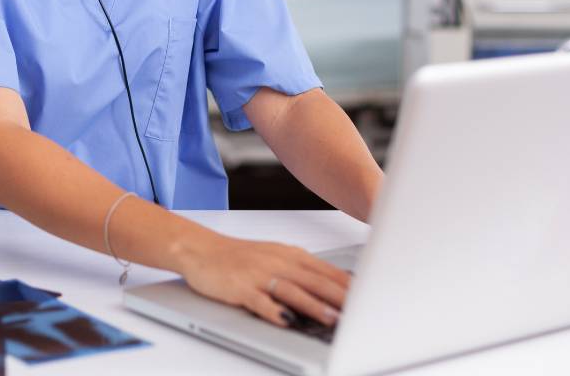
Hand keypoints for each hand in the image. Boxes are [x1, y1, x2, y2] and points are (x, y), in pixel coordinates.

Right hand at [176, 234, 349, 327]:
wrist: (201, 249)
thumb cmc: (240, 257)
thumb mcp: (277, 258)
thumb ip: (303, 272)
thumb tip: (335, 289)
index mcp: (290, 255)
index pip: (326, 271)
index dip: (348, 286)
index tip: (368, 297)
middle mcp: (278, 262)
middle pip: (314, 280)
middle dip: (339, 297)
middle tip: (360, 311)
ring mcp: (259, 274)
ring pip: (292, 290)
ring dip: (314, 305)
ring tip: (332, 319)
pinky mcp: (240, 287)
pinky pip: (260, 301)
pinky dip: (274, 311)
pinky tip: (286, 320)